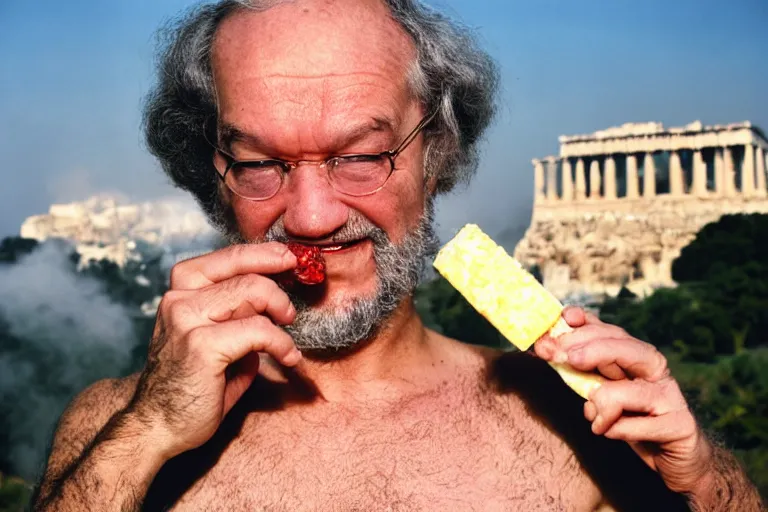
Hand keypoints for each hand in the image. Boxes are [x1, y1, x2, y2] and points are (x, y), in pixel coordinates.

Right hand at [129, 242, 299, 459]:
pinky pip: (258, 330)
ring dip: (280, 311)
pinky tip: (288, 357)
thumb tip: (278, 300)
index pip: (228, 257)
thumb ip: (241, 313)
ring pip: (252, 292)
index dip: (264, 254)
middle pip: (244, 272)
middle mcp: (180, 298)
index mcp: (182, 290)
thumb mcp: (218, 335)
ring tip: (287, 332)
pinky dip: (281, 343)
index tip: (289, 259)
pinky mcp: (202, 346)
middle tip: (289, 312)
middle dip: (277, 288)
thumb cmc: (194, 381)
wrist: (158, 425)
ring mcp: (187, 320)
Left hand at [534, 307, 713, 493]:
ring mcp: (670, 396)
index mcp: (638, 356)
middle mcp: (656, 369)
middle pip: (623, 347)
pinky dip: (614, 431)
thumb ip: (583, 369)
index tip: (565, 317)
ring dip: (600, 405)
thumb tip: (547, 347)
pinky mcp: (678, 425)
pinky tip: (612, 432)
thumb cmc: (632, 418)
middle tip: (561, 358)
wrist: (674, 456)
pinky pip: (631, 426)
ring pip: (623, 390)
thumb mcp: (603, 388)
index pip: (611, 332)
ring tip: (596, 418)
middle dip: (588, 349)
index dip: (586, 324)